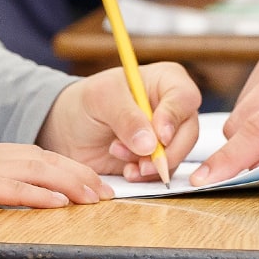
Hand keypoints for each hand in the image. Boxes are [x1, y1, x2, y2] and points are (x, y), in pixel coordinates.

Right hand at [0, 122, 105, 208]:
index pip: (43, 157)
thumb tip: (3, 193)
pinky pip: (13, 189)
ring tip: (96, 197)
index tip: (96, 182)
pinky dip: (40, 195)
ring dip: (72, 184)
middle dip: (83, 176)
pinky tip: (60, 203)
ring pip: (40, 172)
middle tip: (110, 192)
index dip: (73, 168)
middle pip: (50, 162)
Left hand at [38, 63, 199, 180]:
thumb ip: (126, 117)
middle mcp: (173, 109)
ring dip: (150, 164)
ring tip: (117, 153)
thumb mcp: (102, 99)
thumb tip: (150, 144)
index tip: (159, 137)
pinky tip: (126, 170)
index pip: (185, 98)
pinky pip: (164, 173)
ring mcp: (169, 136)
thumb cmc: (88, 101)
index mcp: (166, 81)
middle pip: (188, 133)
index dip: (174, 119)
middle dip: (164, 151)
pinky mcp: (158, 159)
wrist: (70, 129)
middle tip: (140, 161)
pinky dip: (145, 176)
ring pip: (178, 156)